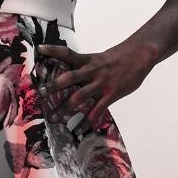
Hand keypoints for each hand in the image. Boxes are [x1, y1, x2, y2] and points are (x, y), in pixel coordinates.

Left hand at [36, 40, 155, 133]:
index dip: (53, 50)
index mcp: (87, 60)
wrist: (138, 56)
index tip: (39, 49)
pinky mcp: (111, 94)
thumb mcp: (98, 58)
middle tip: (41, 94)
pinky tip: (79, 129)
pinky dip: (88, 120)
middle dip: (54, 86)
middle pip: (70, 77)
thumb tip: (69, 75)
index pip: (67, 53)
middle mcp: (91, 70)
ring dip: (65, 108)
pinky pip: (97, 109)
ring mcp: (101, 83)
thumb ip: (84, 67)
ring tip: (53, 118)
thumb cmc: (117, 58)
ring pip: (80, 96)